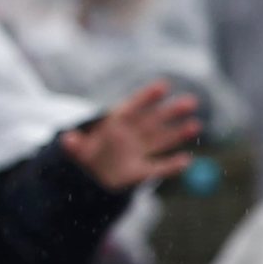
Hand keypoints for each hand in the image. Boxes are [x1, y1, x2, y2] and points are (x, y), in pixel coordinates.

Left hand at [63, 83, 199, 191]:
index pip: (133, 108)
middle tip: (191, 102)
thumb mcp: (77, 151)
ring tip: (195, 126)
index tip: (164, 86)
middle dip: (171, 112)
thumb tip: (67, 139)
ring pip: (161, 140)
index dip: (147, 97)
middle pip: (154, 121)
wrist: (89, 177)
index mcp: (115, 125)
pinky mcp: (141, 171)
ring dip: (178, 134)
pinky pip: (159, 168)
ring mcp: (138, 152)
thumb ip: (76, 146)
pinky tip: (185, 161)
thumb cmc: (85, 156)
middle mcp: (131, 135)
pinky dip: (172, 165)